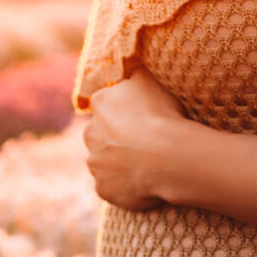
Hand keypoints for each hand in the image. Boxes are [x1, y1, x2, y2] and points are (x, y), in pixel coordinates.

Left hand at [83, 65, 194, 211]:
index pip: (106, 106)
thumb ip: (136, 73)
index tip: (141, 121)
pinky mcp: (103, 189)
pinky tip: (144, 183)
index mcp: (100, 104)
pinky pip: (112, 187)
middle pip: (101, 135)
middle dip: (116, 140)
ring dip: (119, 164)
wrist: (166, 156)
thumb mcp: (151, 82)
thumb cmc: (162, 116)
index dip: (125, 114)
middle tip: (144, 144)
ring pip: (104, 163)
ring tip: (147, 166)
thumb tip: (131, 67)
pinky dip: (125, 186)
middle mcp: (90, 133)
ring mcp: (95, 164)